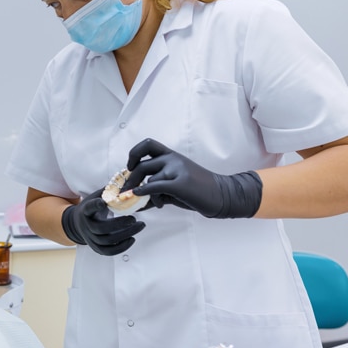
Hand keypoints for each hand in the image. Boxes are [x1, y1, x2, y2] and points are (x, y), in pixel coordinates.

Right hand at [61, 189, 144, 255]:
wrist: (77, 224)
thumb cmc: (91, 207)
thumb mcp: (96, 196)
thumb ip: (108, 191)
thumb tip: (126, 179)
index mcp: (85, 210)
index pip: (88, 208)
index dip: (95, 205)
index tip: (103, 202)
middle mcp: (86, 226)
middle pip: (101, 228)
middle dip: (120, 224)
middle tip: (134, 219)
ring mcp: (90, 238)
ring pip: (108, 240)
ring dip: (126, 234)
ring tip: (140, 226)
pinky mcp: (96, 248)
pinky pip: (109, 251)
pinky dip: (122, 247)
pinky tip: (132, 239)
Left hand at [123, 139, 262, 218]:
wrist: (222, 195)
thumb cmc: (198, 191)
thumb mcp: (175, 185)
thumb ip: (156, 188)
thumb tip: (134, 199)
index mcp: (172, 156)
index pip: (147, 144)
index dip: (134, 154)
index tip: (129, 167)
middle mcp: (173, 159)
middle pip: (141, 165)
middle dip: (129, 180)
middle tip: (125, 192)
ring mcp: (177, 170)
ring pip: (149, 179)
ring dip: (145, 194)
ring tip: (154, 203)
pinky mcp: (180, 183)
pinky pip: (154, 186)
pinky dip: (144, 193)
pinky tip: (142, 199)